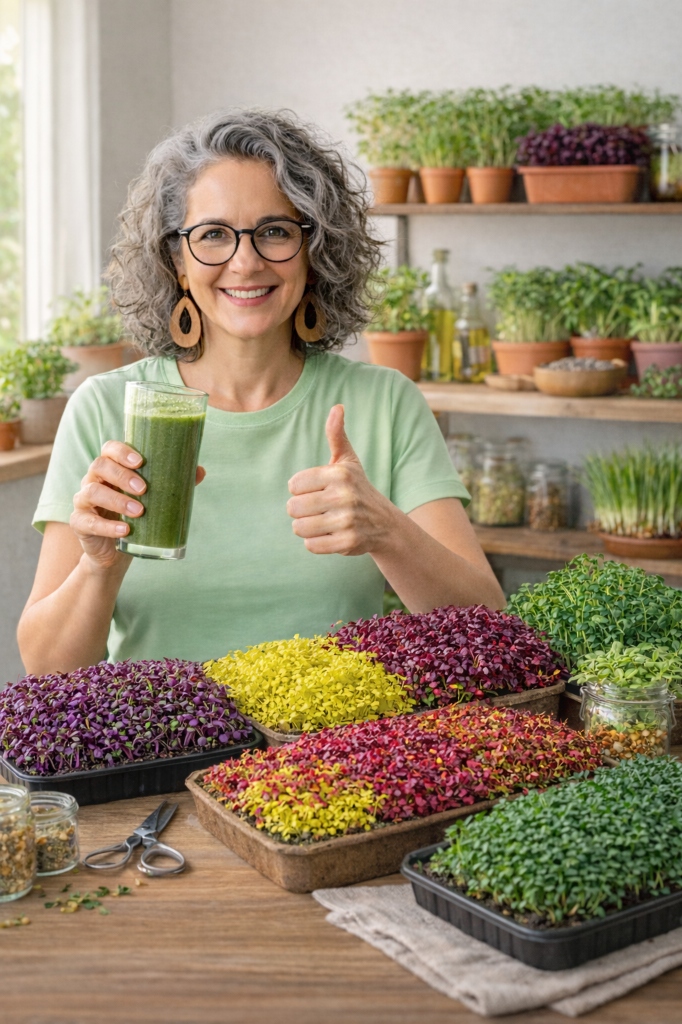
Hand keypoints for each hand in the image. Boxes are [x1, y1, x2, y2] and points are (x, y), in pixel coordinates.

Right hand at [70, 441, 205, 570]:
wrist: (114, 552)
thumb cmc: (134, 516)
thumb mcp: (153, 499)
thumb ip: (173, 483)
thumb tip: (199, 470)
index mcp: (111, 469)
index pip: (108, 449)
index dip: (121, 451)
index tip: (141, 461)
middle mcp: (93, 480)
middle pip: (99, 466)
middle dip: (122, 475)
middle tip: (144, 489)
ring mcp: (83, 501)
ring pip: (91, 492)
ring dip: (117, 500)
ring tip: (139, 511)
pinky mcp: (79, 523)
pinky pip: (87, 521)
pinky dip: (107, 526)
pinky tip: (125, 531)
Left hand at [287, 404, 394, 555]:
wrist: (384, 523)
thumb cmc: (357, 488)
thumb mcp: (348, 461)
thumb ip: (337, 435)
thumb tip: (337, 407)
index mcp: (339, 474)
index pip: (293, 485)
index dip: (300, 490)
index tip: (316, 491)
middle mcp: (344, 496)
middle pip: (293, 508)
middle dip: (300, 511)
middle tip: (317, 510)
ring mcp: (347, 520)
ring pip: (299, 528)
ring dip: (306, 528)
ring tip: (322, 522)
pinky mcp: (347, 542)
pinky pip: (311, 545)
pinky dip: (316, 543)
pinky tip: (329, 535)